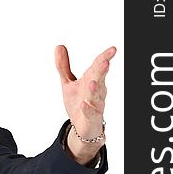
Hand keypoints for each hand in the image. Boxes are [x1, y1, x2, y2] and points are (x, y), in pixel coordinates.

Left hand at [55, 45, 115, 163]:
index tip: (113, 49)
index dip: (105, 57)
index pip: (99, 66)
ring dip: (95, 90)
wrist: (82, 126)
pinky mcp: (92, 118)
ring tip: (92, 83)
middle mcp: (96, 91)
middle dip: (102, 71)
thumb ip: (63, 66)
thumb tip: (59, 46)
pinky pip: (90, 113)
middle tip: (105, 62)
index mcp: (92, 79)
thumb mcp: (68, 83)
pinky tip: (84, 104)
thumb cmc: (78, 102)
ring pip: (97, 96)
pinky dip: (87, 109)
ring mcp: (95, 105)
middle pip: (100, 79)